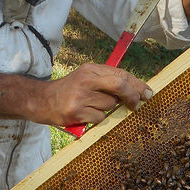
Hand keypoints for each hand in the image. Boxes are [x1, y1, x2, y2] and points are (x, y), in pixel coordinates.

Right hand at [0, 63, 151, 127]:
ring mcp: (81, 96)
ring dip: (107, 110)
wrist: (40, 100)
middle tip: (137, 104)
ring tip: (91, 107)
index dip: (137, 84)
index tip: (148, 93)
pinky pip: (99, 118)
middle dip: (133, 96)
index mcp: (91, 69)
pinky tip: (84, 115)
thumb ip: (106, 81)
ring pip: (110, 105)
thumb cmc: (67, 91)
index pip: (120, 74)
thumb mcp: (85, 78)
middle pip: (120, 86)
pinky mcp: (76, 112)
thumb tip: (135, 90)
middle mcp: (86, 79)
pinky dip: (96, 119)